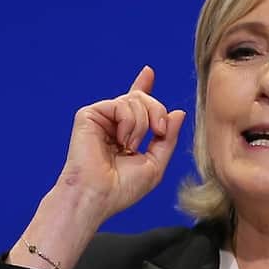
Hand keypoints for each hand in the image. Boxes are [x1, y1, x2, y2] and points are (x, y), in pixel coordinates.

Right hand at [56, 65, 186, 224]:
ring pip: (136, 100)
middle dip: (157, 112)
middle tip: (157, 133)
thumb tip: (178, 112)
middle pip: (143, 99)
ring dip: (142, 125)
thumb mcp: (156, 164)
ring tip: (129, 147)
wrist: (98, 196)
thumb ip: (168, 138)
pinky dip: (129, 123)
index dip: (143, 87)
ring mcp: (101, 117)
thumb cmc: (122, 188)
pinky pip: (122, 104)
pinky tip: (121, 141)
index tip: (148, 72)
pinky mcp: (89, 114)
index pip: (136, 106)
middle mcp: (112, 123)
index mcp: (125, 134)